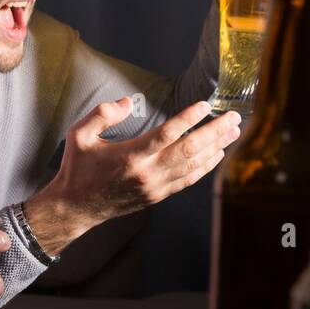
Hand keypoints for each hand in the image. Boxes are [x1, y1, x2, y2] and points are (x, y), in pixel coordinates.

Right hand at [24, 98, 241, 252]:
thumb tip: (126, 102)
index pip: (166, 133)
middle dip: (215, 132)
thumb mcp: (79, 135)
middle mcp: (146, 172)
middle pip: (190, 150)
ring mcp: (155, 186)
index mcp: (129, 156)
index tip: (205, 105)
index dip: (188, 119)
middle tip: (233, 118)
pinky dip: (206, 167)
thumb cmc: (78, 168)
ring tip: (233, 132)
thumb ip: (101, 114)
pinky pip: (188, 180)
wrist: (76, 206)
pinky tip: (217, 155)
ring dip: (216, 147)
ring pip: (193, 165)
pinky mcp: (158, 195)